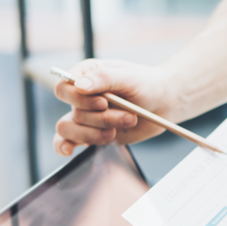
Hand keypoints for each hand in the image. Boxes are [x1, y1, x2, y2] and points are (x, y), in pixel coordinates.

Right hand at [53, 59, 180, 154]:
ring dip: (96, 134)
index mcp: (85, 75)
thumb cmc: (146, 85)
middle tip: (128, 116)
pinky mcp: (91, 133)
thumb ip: (104, 77)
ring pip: (71, 129)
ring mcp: (85, 116)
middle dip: (101, 119)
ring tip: (119, 129)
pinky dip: (64, 146)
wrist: (162, 105)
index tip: (104, 103)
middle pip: (74, 112)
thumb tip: (79, 85)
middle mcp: (81, 96)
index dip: (80, 99)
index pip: (64, 88)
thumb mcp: (129, 77)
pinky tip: (68, 150)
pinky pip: (68, 141)